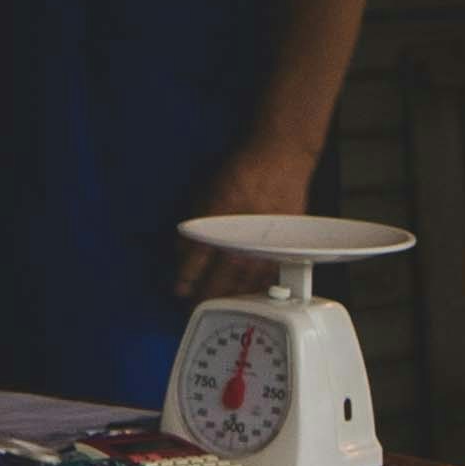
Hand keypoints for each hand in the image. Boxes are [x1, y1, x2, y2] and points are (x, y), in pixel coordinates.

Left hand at [169, 137, 325, 298]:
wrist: (279, 159)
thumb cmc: (243, 171)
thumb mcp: (205, 194)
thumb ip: (194, 227)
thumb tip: (183, 253)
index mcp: (219, 231)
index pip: (195, 266)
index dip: (184, 281)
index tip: (179, 289)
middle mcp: (243, 244)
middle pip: (220, 283)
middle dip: (205, 297)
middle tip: (196, 306)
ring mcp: (266, 250)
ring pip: (245, 286)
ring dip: (229, 298)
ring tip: (219, 304)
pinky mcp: (285, 249)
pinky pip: (268, 279)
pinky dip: (255, 289)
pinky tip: (248, 293)